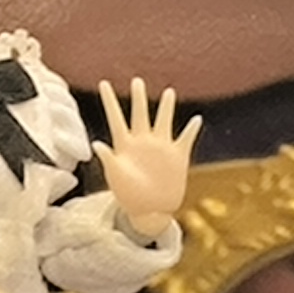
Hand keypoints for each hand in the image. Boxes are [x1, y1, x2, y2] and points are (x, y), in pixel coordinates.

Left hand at [93, 79, 201, 236]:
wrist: (149, 211)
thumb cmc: (128, 195)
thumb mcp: (115, 176)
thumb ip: (108, 159)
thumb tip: (96, 144)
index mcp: (125, 145)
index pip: (116, 118)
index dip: (109, 100)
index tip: (103, 83)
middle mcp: (143, 142)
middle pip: (141, 113)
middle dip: (139, 97)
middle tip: (136, 81)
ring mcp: (161, 148)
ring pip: (164, 121)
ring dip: (167, 107)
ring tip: (169, 92)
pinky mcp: (177, 157)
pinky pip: (186, 139)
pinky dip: (192, 130)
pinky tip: (197, 119)